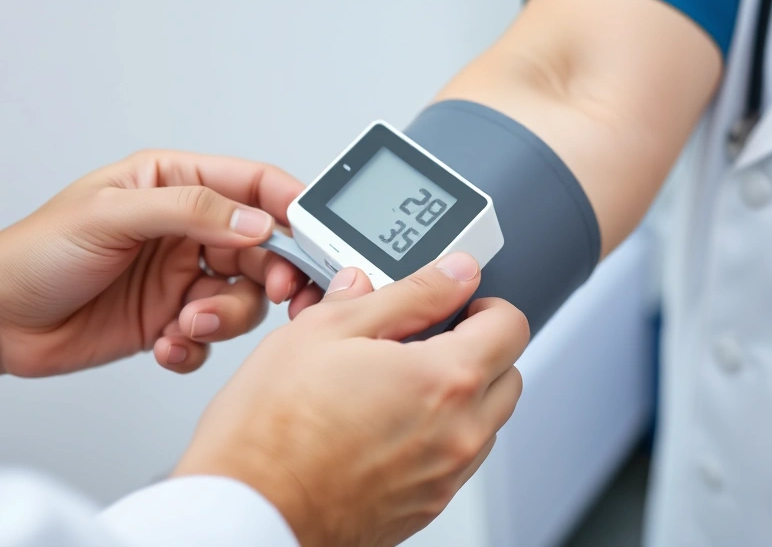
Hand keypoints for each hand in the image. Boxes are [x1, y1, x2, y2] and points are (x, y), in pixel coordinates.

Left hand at [0, 150, 314, 376]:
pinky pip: (213, 336)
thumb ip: (192, 212)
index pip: (254, 185)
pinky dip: (198, 345)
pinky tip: (168, 343)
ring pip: (245, 297)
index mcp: (176, 185)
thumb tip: (257, 222)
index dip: (293, 206)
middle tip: (283, 293)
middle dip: (277, 274)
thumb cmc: (36, 254)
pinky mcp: (174, 320)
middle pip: (266, 248)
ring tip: (190, 323)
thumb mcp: (112, 215)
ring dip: (226, 317)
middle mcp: (188, 230)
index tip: (317, 234)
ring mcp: (183, 277)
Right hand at [173, 253, 528, 546]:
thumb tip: (453, 274)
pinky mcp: (426, 506)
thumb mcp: (330, 330)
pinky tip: (386, 424)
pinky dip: (440, 435)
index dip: (486, 305)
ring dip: (462, 395)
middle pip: (509, 376)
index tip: (459, 304)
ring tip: (398, 384)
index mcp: (445, 381)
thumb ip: (407, 295)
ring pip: (486, 421)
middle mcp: (458, 434)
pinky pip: (457, 459)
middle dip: (479, 349)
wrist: (246, 511)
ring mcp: (444, 477)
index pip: (511, 326)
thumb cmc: (270, 431)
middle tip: (428, 339)